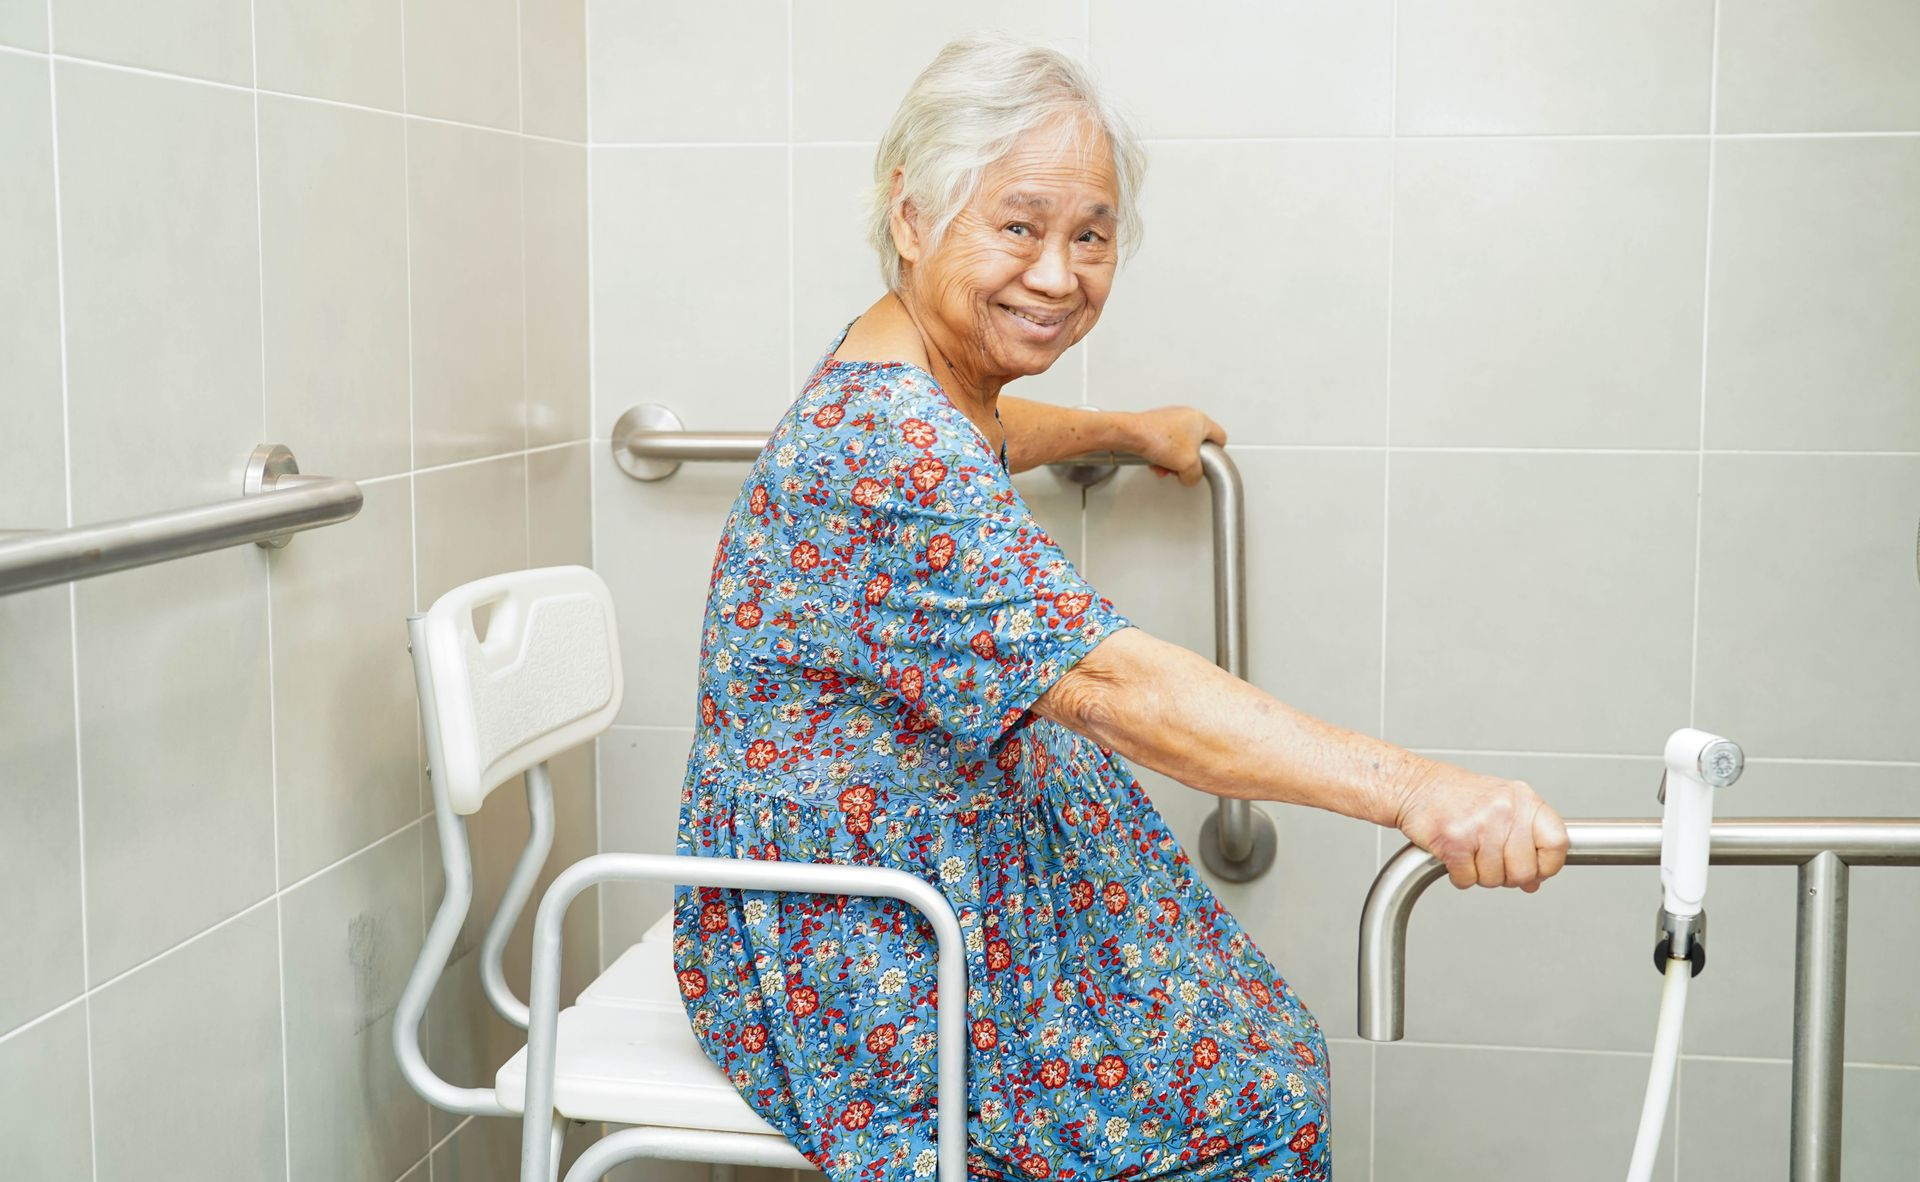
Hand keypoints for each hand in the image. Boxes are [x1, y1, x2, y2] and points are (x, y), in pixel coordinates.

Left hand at [1127, 407, 1226, 486]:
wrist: (1131, 434)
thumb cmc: (1159, 440)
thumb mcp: (1189, 466)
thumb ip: (1196, 475)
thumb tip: (1190, 478)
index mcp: (1201, 420)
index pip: (1220, 438)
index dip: (1216, 454)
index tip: (1208, 463)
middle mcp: (1187, 416)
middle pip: (1196, 446)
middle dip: (1187, 461)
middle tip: (1181, 468)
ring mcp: (1170, 418)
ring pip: (1178, 447)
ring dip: (1172, 461)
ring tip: (1163, 467)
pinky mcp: (1156, 424)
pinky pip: (1165, 444)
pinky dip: (1161, 455)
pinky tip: (1154, 462)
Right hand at [1393, 765, 1569, 891]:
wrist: (1413, 786)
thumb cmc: (1455, 795)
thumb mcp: (1501, 805)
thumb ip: (1523, 838)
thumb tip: (1534, 880)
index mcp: (1523, 799)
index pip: (1557, 843)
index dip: (1548, 865)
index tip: (1537, 870)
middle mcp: (1505, 810)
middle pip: (1525, 871)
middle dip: (1508, 876)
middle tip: (1493, 863)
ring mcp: (1480, 825)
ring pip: (1495, 879)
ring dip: (1480, 875)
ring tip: (1470, 853)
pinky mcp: (1455, 841)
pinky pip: (1467, 879)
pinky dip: (1459, 876)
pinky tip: (1454, 856)